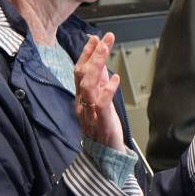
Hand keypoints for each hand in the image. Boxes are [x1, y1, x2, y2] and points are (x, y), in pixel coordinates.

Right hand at [74, 33, 124, 151]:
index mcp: (81, 98)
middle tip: (104, 39)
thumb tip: (102, 64)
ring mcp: (90, 113)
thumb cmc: (103, 129)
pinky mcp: (101, 122)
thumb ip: (100, 84)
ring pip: (88, 86)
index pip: (80, 71)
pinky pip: (101, 103)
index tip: (95, 38)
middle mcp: (82, 103)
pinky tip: (115, 78)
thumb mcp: (101, 101)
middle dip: (92, 54)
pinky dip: (108, 89)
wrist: (104, 157)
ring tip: (106, 51)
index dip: (87, 54)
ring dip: (97, 66)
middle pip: (82, 75)